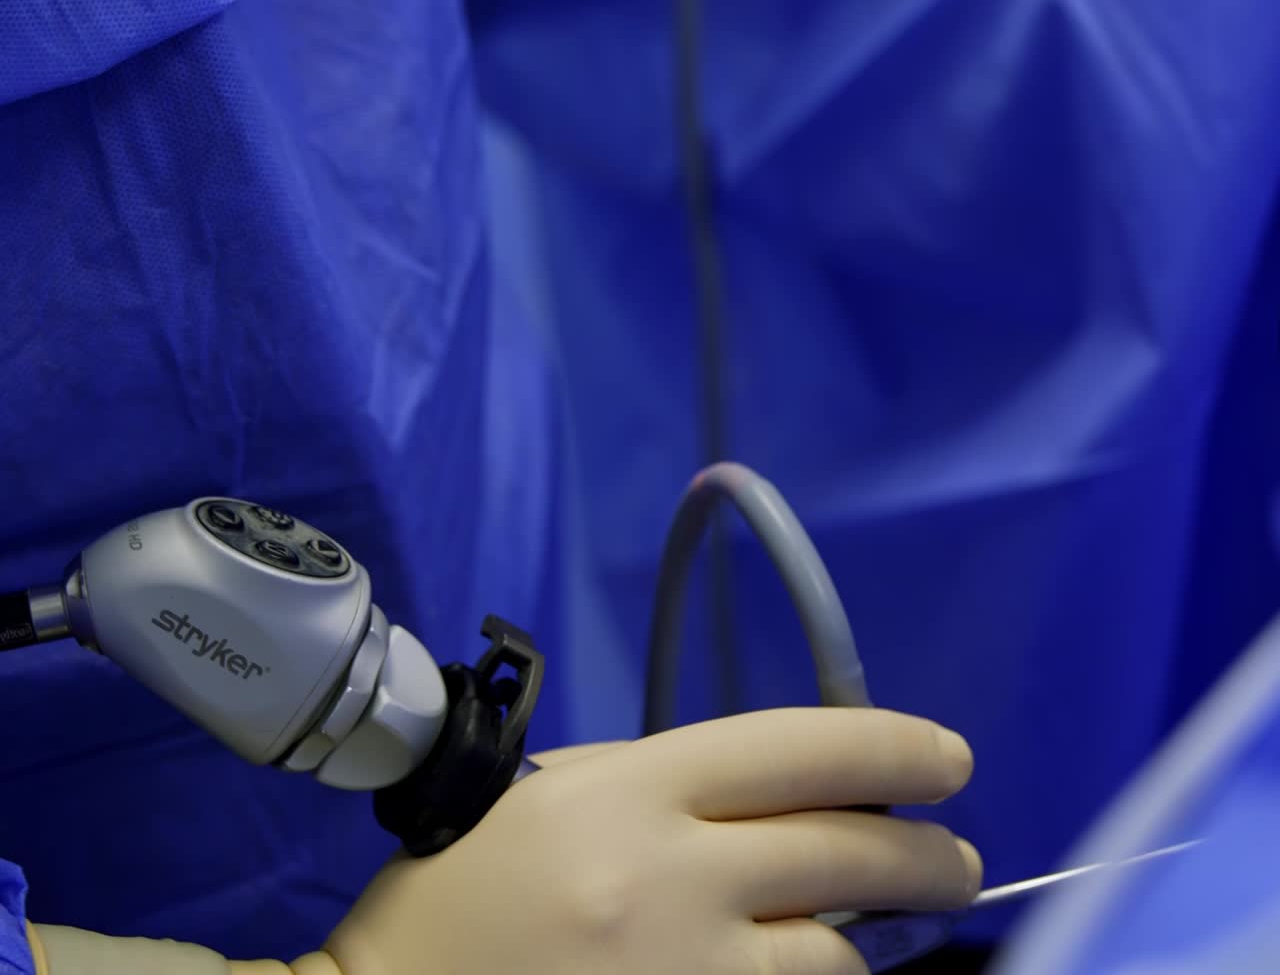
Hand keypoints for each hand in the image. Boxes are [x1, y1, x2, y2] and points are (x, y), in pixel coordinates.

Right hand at [313, 708, 981, 974]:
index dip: (888, 746)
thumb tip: (789, 802)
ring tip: (861, 930)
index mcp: (633, 789)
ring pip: (832, 955)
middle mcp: (672, 878)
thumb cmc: (468, 882)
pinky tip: (799, 972)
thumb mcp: (566, 795)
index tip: (949, 759)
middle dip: (924, 855)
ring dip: (860, 940)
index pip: (796, 747)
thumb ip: (674, 790)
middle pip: (841, 850)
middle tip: (962, 861)